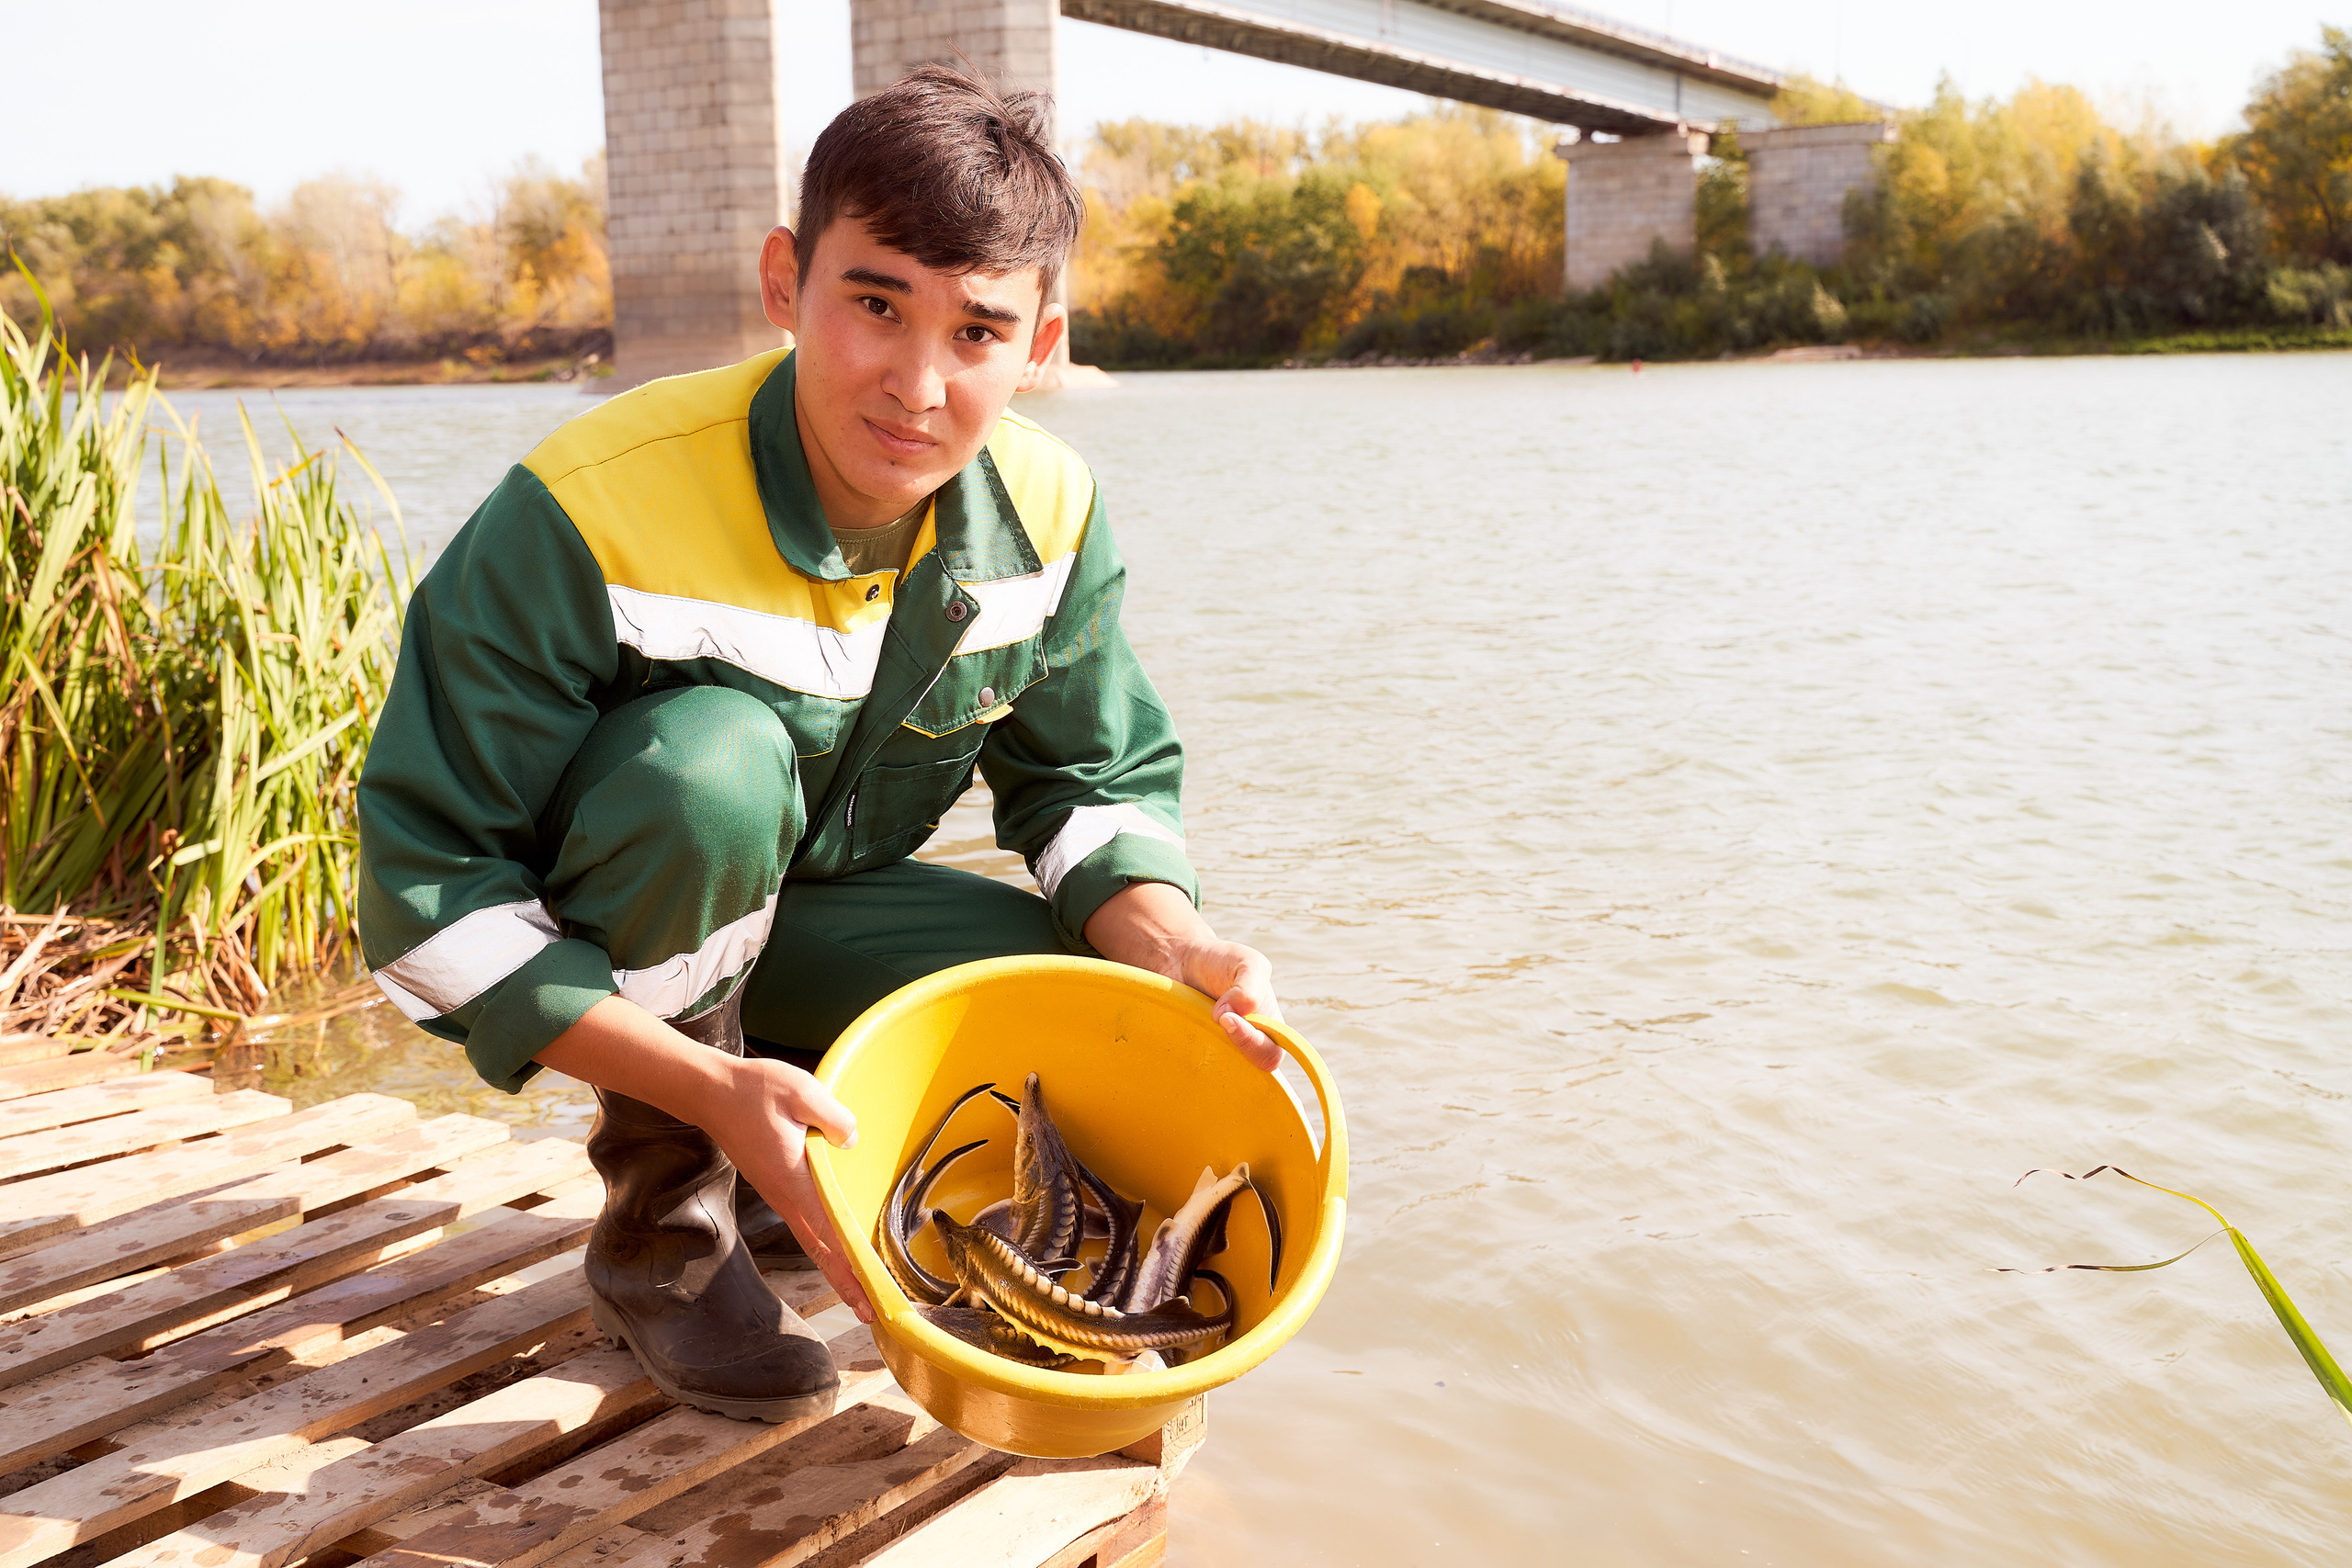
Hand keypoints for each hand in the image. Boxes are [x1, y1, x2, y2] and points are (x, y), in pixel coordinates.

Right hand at [536, 997, 876, 1322]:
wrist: (710, 1093)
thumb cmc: (753, 1090)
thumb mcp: (800, 1091)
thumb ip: (833, 1117)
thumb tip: (851, 1142)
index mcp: (795, 1179)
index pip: (831, 1232)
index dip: (852, 1265)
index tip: (870, 1295)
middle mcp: (786, 1196)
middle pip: (821, 1250)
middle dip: (847, 1283)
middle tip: (872, 1313)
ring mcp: (779, 1194)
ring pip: (813, 1240)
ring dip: (838, 1266)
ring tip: (862, 1290)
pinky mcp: (776, 1186)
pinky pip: (806, 1223)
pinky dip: (826, 1243)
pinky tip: (839, 1246)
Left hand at [1171, 935, 1285, 1071]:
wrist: (1178, 960)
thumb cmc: (1219, 962)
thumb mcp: (1248, 963)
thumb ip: (1252, 989)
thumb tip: (1232, 1016)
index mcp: (1269, 1029)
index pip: (1270, 1056)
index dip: (1252, 1043)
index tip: (1226, 1017)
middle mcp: (1246, 1046)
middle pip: (1246, 1072)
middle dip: (1231, 1046)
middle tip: (1214, 1016)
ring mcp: (1219, 1053)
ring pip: (1219, 1074)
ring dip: (1208, 1052)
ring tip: (1198, 1020)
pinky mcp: (1193, 1055)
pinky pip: (1192, 1071)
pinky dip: (1186, 1057)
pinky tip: (1183, 1031)